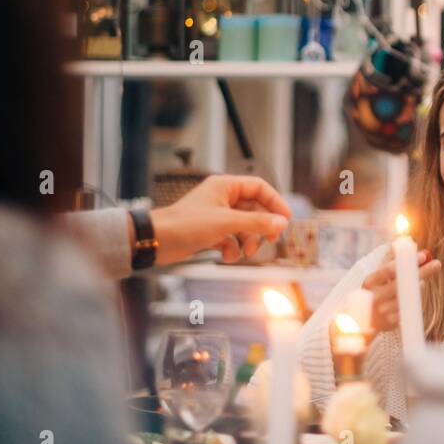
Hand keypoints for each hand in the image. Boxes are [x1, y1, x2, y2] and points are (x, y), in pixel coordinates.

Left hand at [148, 174, 291, 265]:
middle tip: (271, 239)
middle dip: (261, 227)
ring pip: (244, 226)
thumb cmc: (186, 224)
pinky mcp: (209, 231)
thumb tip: (282, 223)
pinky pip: (230, 238)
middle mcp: (222, 198)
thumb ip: (257, 222)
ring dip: (248, 240)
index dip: (275, 202)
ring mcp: (216, 215)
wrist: (156, 240)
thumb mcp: (227, 223)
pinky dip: (232, 248)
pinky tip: (227, 256)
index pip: (259, 187)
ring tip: (245, 252)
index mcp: (226, 186)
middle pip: (254, 209)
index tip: (286, 219)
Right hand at [362, 249, 441, 333]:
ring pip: (408, 297)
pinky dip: (416, 301)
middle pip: (402, 284)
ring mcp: (383, 311)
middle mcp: (375, 297)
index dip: (406, 262)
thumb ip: (392, 257)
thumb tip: (408, 241)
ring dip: (419, 288)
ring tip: (422, 282)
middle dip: (422, 273)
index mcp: (370, 282)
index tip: (423, 255)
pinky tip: (415, 296)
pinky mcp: (391, 323)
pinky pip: (410, 309)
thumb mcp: (378, 274)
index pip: (388, 270)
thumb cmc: (375, 290)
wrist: (363, 320)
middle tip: (437, 263)